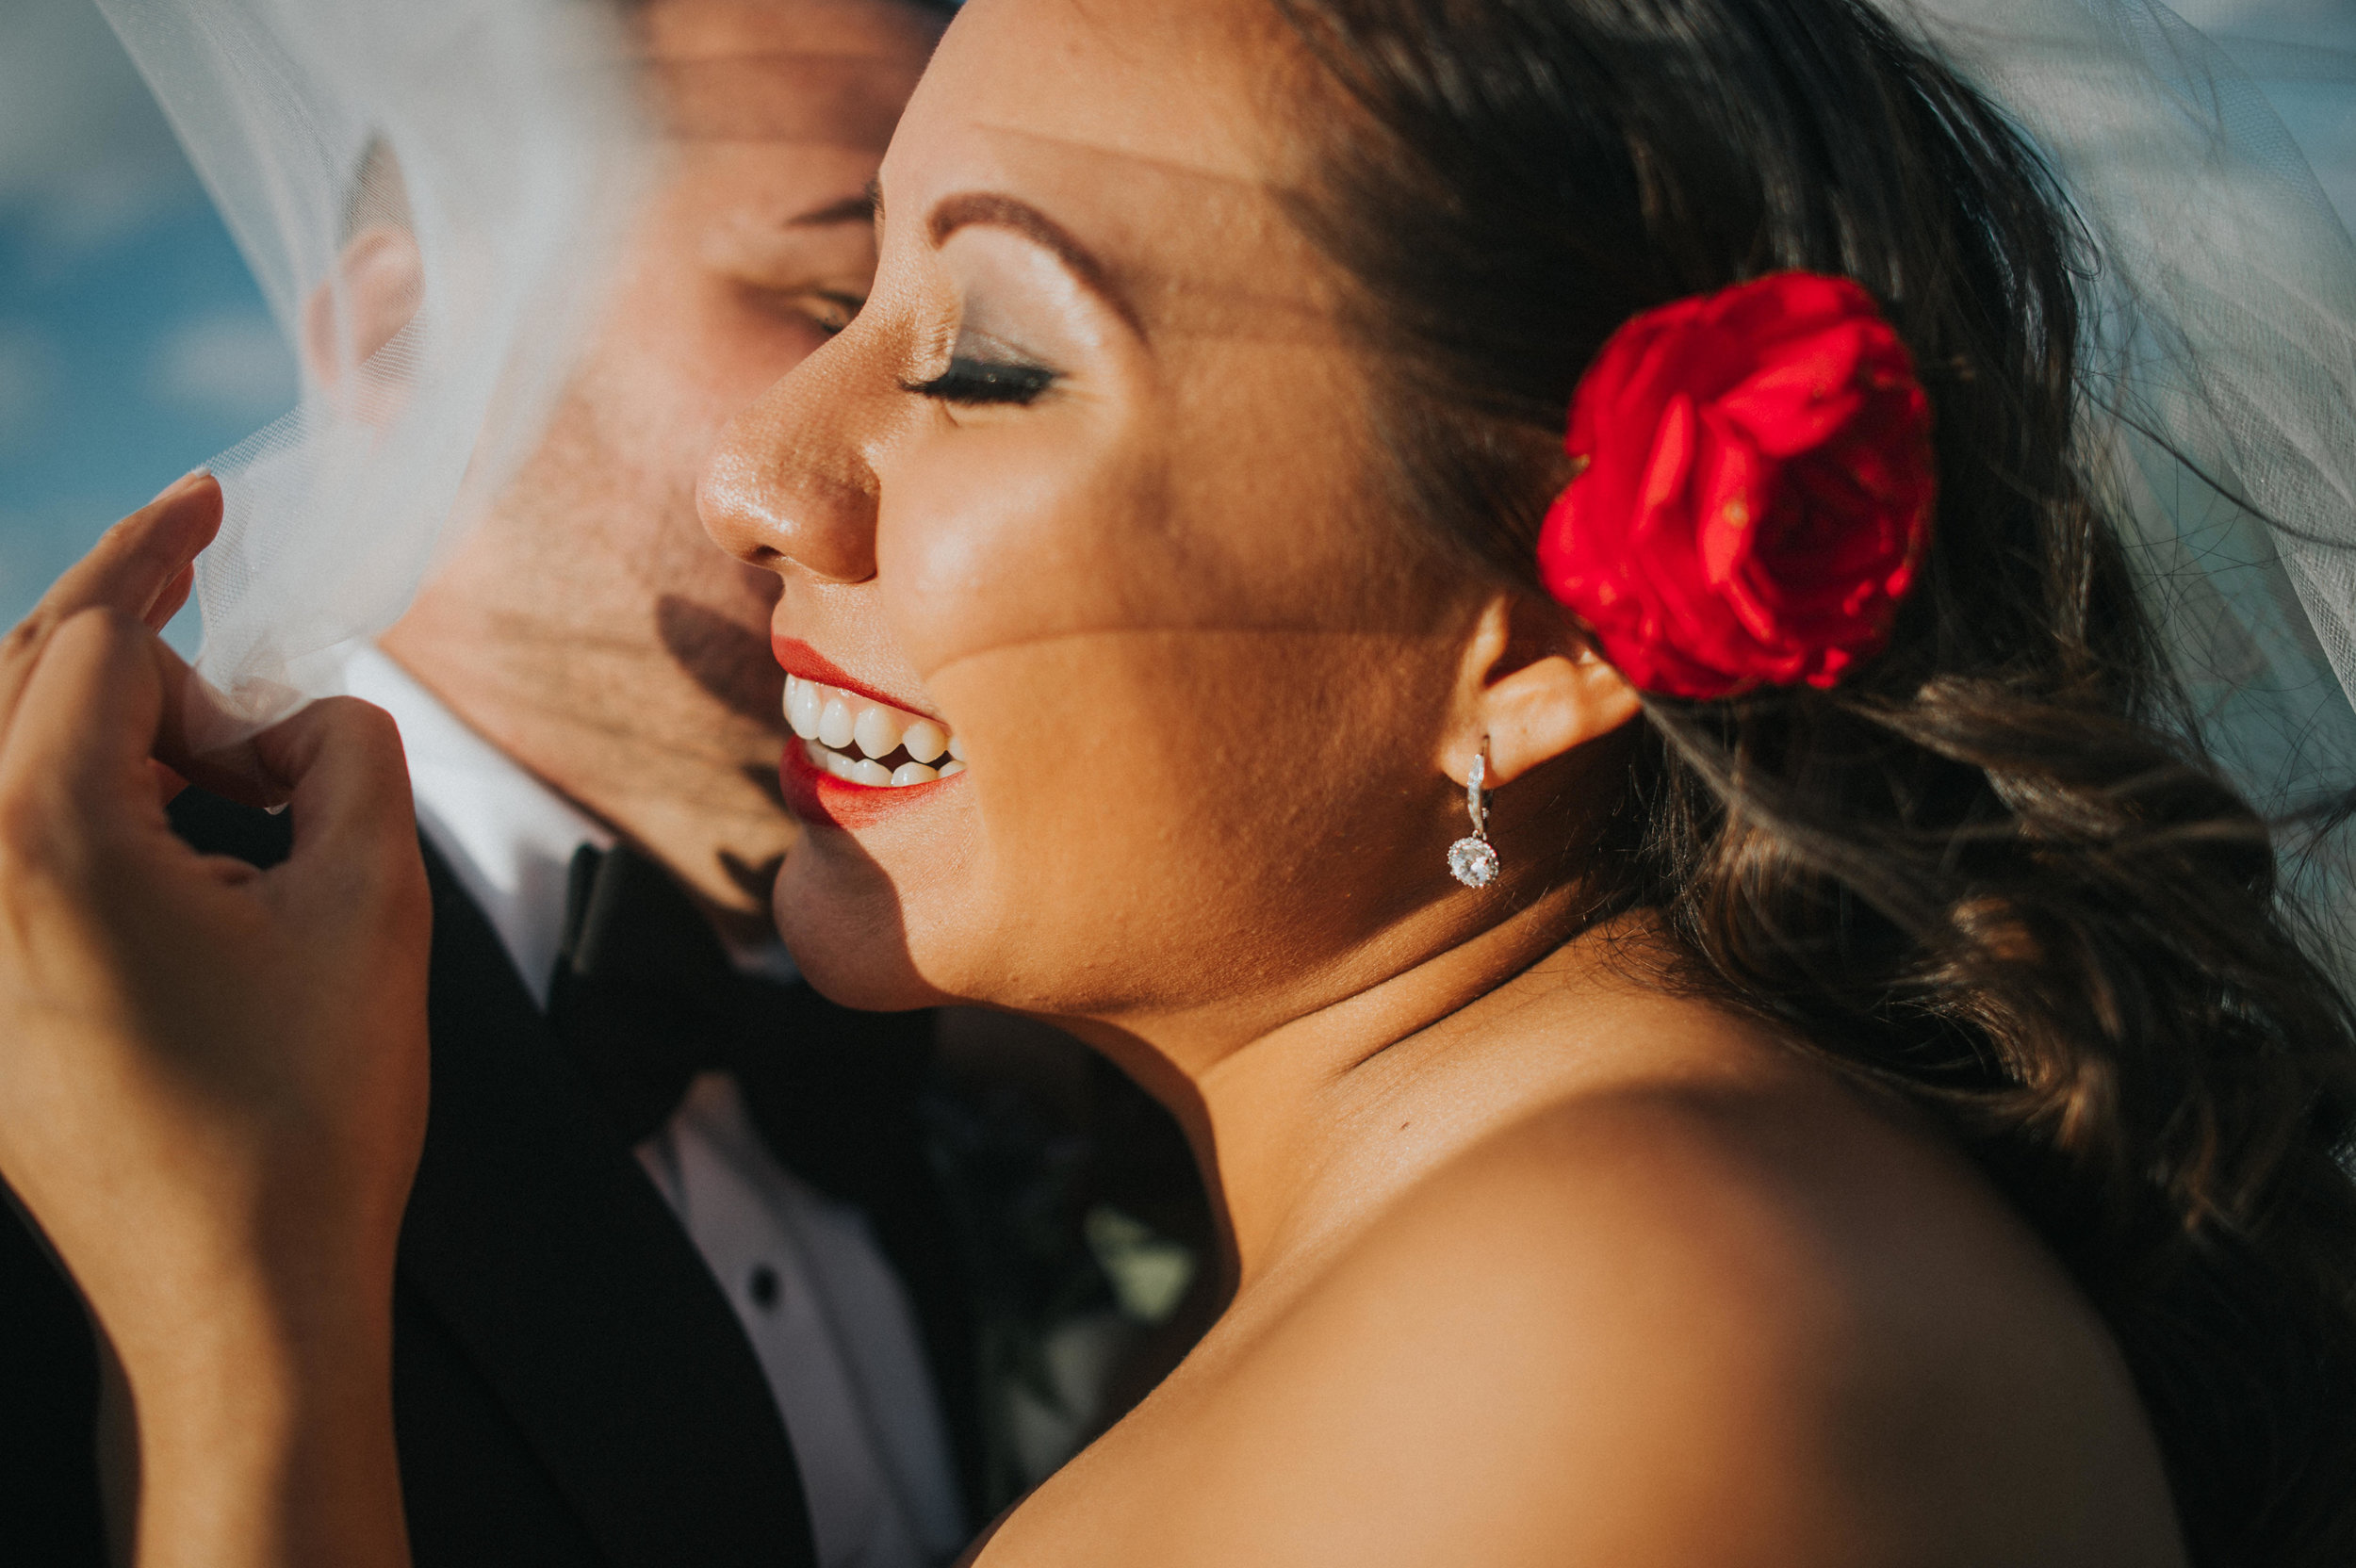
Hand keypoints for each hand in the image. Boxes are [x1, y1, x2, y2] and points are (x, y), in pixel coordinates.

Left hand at [0, 473, 426, 1567]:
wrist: (239, 1306)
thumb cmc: (308, 1116)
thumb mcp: (372, 903)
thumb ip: (349, 755)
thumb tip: (303, 725)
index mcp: (46, 841)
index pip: (88, 636)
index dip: (154, 549)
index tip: (208, 499)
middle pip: (22, 686)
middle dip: (136, 648)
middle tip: (246, 678)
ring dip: (104, 734)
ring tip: (229, 783)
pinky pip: (0, 857)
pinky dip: (75, 812)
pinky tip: (173, 854)